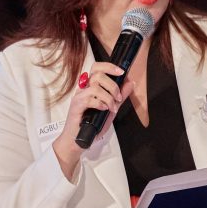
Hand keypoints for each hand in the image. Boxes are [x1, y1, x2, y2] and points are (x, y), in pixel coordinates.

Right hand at [51, 62, 134, 180]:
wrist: (79, 140)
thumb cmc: (92, 125)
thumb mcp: (111, 108)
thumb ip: (120, 96)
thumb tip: (130, 83)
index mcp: (90, 87)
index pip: (97, 68)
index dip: (110, 67)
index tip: (122, 72)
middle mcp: (83, 89)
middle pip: (97, 74)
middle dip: (112, 85)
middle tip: (118, 97)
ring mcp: (78, 97)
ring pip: (95, 87)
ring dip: (108, 97)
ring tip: (112, 107)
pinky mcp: (75, 106)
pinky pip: (89, 99)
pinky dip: (101, 104)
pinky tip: (104, 110)